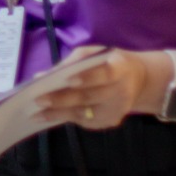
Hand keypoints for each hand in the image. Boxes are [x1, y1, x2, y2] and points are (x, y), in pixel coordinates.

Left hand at [30, 47, 151, 129]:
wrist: (138, 80)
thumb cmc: (109, 62)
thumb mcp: (95, 53)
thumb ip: (72, 63)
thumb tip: (43, 76)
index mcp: (120, 68)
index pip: (105, 74)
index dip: (88, 78)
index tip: (67, 80)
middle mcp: (122, 91)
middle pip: (90, 97)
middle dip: (62, 99)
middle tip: (39, 100)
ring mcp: (117, 110)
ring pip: (85, 114)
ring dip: (59, 114)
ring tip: (37, 113)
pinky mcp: (111, 121)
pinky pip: (86, 121)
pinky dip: (66, 118)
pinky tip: (49, 117)